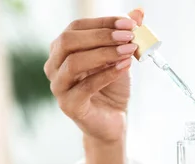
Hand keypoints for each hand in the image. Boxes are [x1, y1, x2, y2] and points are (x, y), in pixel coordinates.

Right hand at [44, 9, 144, 143]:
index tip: (129, 23)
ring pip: (74, 63)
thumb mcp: (120, 58)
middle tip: (128, 36)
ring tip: (129, 51)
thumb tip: (139, 12)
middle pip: (68, 41)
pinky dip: (107, 74)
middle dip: (101, 36)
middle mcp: (54, 66)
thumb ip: (125, 36)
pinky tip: (124, 67)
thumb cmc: (112, 87)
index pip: (76, 27)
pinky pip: (85, 87)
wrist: (113, 119)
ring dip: (104, 54)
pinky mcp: (69, 105)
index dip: (103, 23)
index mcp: (62, 50)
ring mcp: (58, 87)